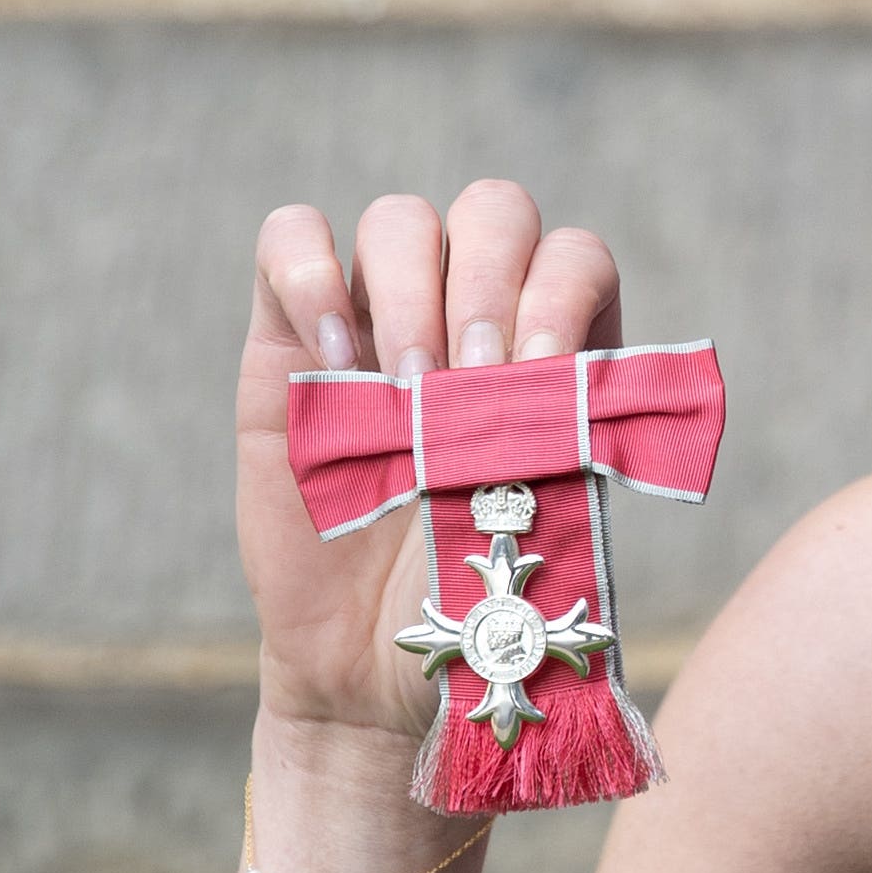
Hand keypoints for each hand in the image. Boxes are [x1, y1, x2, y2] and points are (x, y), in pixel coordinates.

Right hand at [238, 181, 622, 743]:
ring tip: (405, 391)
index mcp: (556, 344)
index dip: (558, 298)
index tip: (538, 380)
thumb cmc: (484, 590)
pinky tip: (334, 359)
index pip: (573, 256)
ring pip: (400, 220)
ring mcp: (378, 315)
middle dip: (489, 285)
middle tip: (470, 383)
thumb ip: (571, 448)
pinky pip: (290, 236)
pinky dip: (310, 274)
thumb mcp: (555, 520)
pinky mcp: (288, 339)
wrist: (380, 660)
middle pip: (494, 211)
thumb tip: (583, 403)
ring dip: (410, 291)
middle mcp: (473, 312)